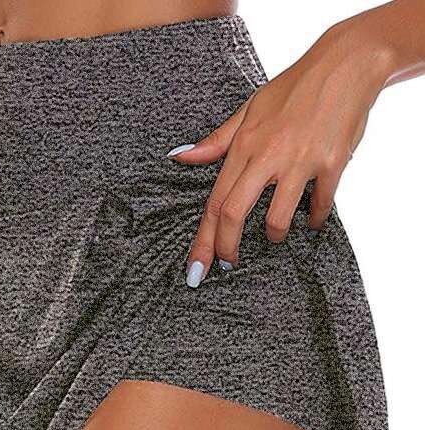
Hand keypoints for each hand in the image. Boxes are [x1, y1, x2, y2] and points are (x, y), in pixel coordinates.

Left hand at [169, 20, 391, 287]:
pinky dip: (315, 218)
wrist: (346, 65)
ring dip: (274, 235)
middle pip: (234, 213)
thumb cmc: (292, 88)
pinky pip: (320, 204)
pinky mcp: (332, 164)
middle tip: (227, 264)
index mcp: (244, 147)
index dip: (204, 239)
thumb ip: (216, 141)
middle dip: (226, 247)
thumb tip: (181, 157)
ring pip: (277, 217)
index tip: (197, 266)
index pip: (215, 201)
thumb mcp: (248, 109)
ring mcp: (300, 161)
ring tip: (274, 235)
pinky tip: (312, 220)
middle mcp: (267, 156)